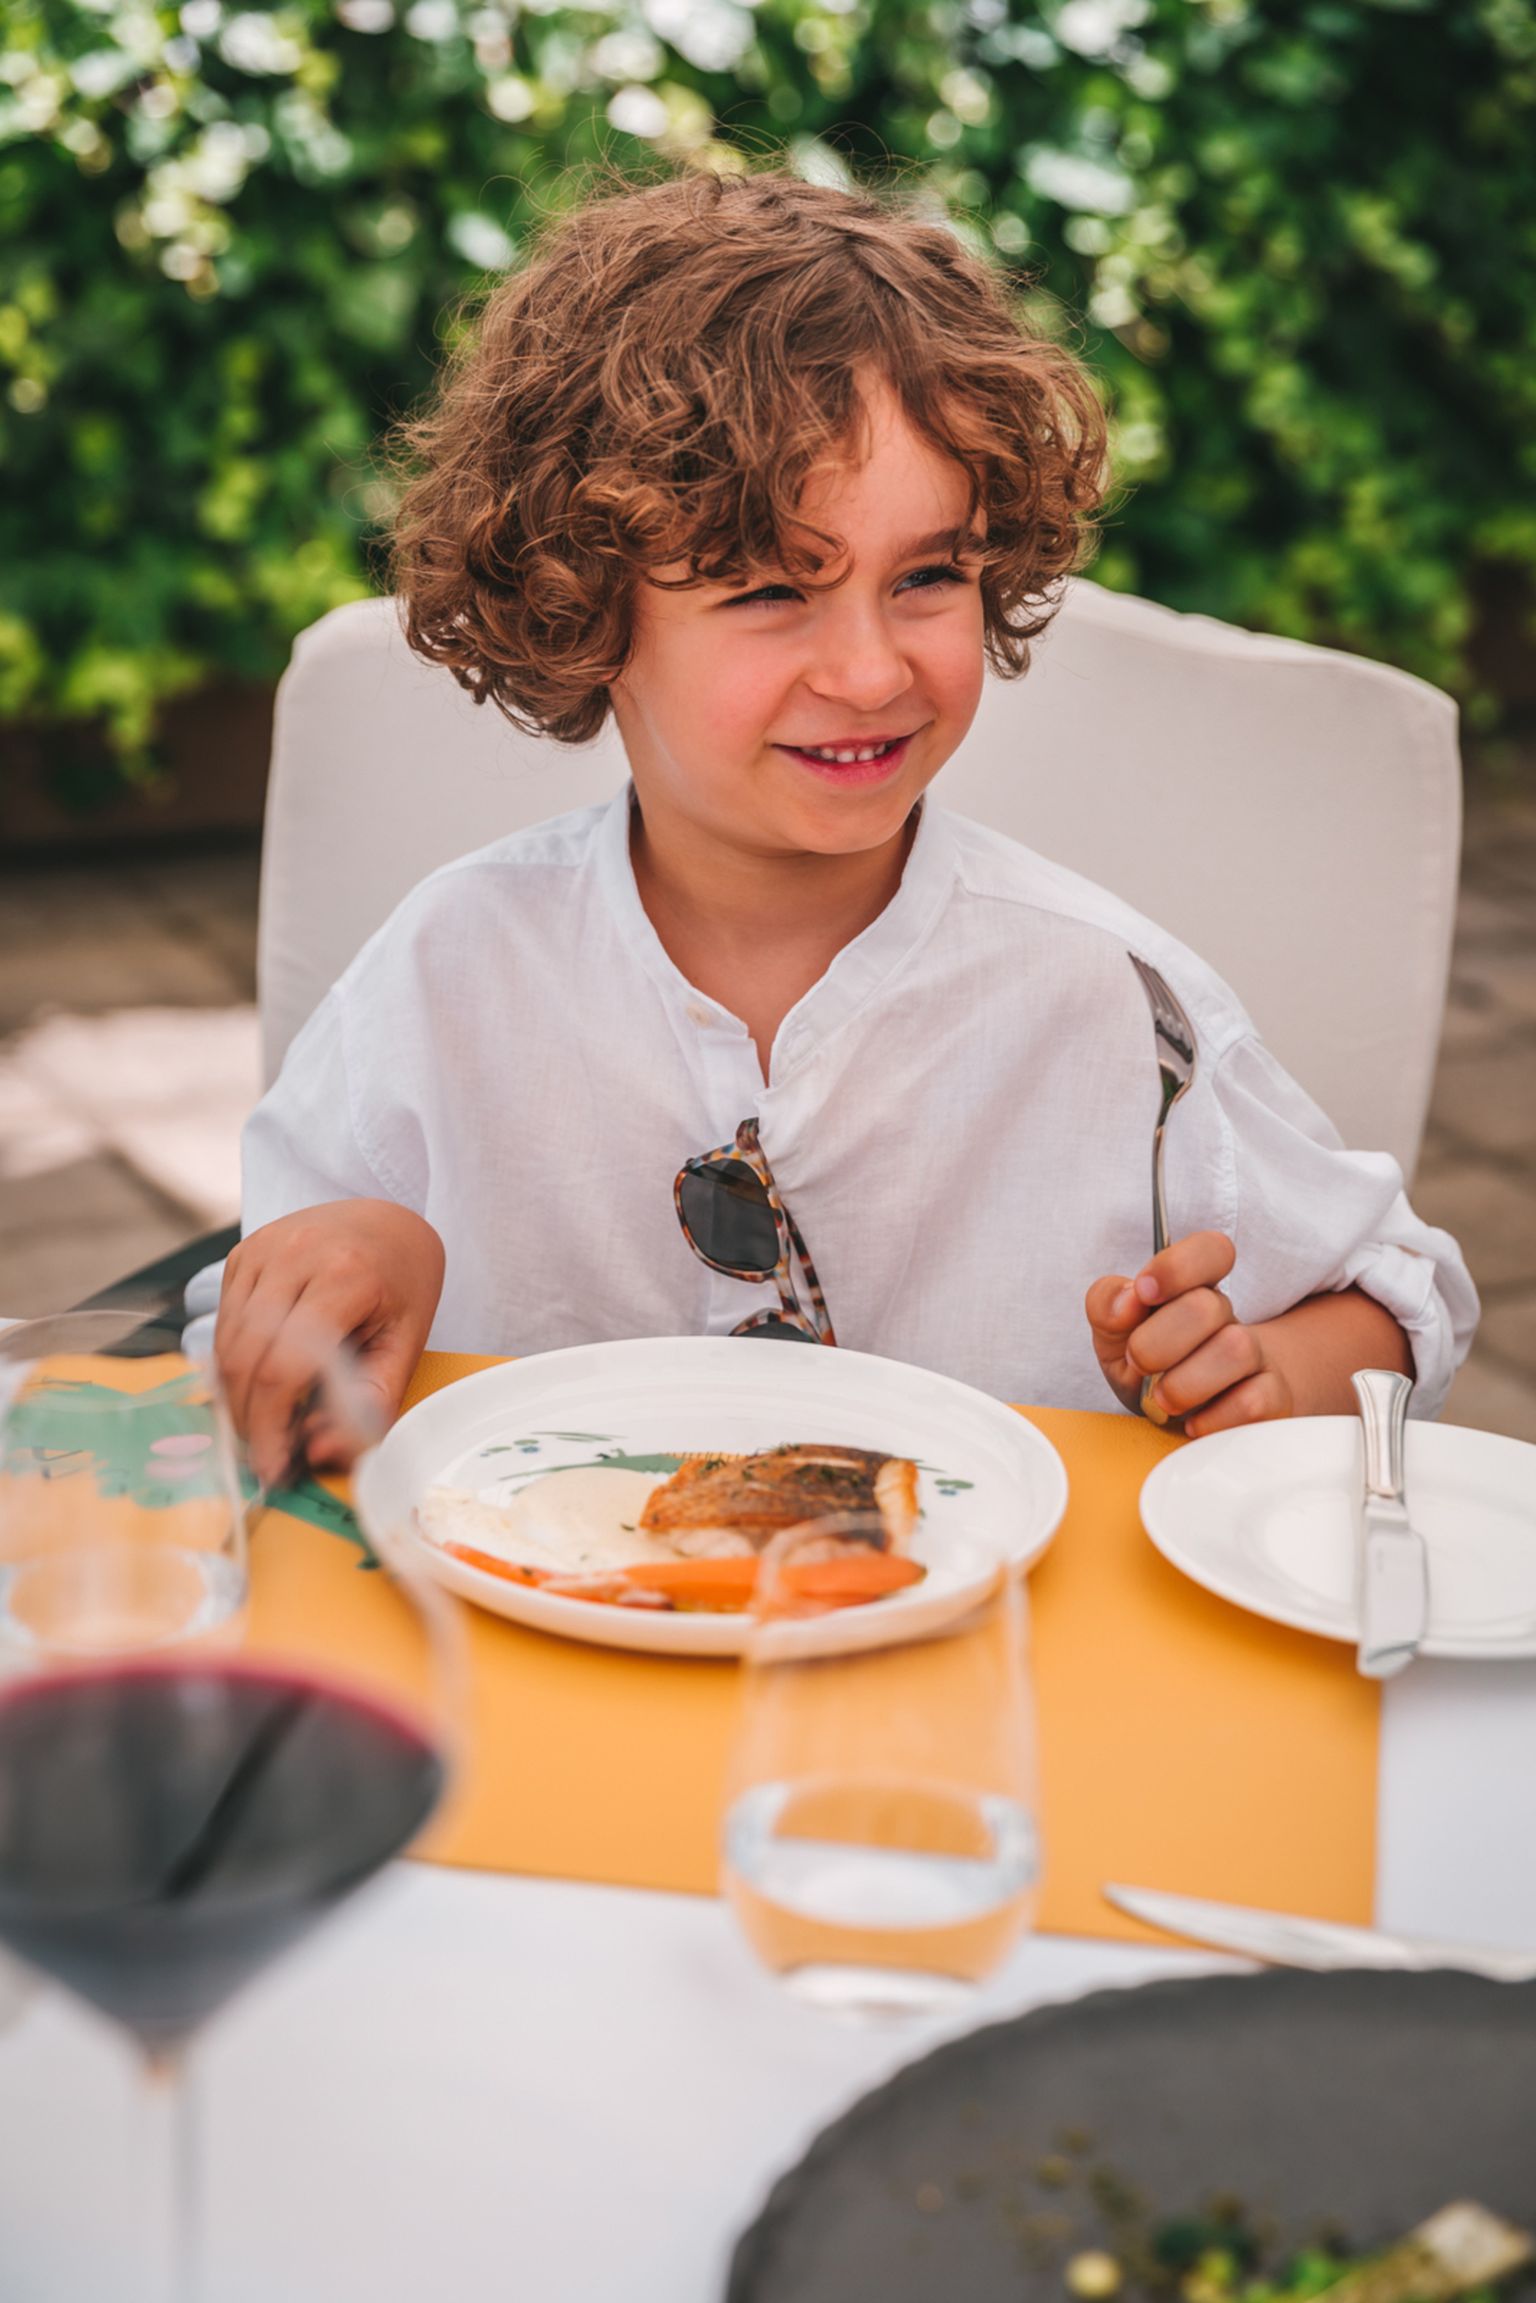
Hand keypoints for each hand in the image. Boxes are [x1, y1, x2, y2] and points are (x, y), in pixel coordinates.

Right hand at [215, 1199, 445, 1485]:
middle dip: (249, 1422)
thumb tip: (318, 1453)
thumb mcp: (405, 1346)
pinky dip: (233, 1364)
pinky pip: (223, 1324)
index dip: (272, 1427)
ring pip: (224, 1345)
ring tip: (264, 1427)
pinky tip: (260, 1384)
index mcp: (344, 1275)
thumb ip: (369, 1404)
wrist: (386, 1221)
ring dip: (236, 1398)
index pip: (285, 1366)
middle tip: (266, 1457)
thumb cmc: (402, 1285)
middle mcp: (293, 1255)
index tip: (275, 1470)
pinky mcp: (240, 1254)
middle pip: (244, 1359)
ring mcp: (260, 1250)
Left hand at [1085, 1230, 1295, 1435]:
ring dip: (1184, 1383)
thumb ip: (1107, 1306)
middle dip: (1158, 1342)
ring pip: (1236, 1349)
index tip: (1144, 1293)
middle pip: (1208, 1306)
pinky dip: (1213, 1418)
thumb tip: (1127, 1300)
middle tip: (1138, 1363)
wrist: (1192, 1409)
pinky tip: (1192, 1423)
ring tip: (1162, 1398)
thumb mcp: (1114, 1334)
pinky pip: (1254, 1403)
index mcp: (1193, 1287)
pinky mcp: (1271, 1398)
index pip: (1212, 1250)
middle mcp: (1228, 1316)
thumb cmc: (1153, 1362)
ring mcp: (1256, 1356)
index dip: (1177, 1266)